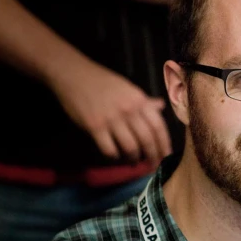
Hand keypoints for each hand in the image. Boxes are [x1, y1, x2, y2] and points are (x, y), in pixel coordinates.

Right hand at [50, 60, 171, 164]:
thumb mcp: (128, 88)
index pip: (158, 126)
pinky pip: (109, 149)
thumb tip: (161, 106)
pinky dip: (114, 156)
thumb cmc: (103, 82)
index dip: (164, 143)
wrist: (73, 75)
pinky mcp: (94, 126)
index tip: (166, 155)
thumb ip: (144, 101)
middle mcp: (128, 110)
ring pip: (130, 147)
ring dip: (134, 158)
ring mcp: (111, 119)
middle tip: (152, 165)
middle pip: (147, 139)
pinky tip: (115, 156)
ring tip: (134, 162)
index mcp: (139, 101)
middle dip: (152, 156)